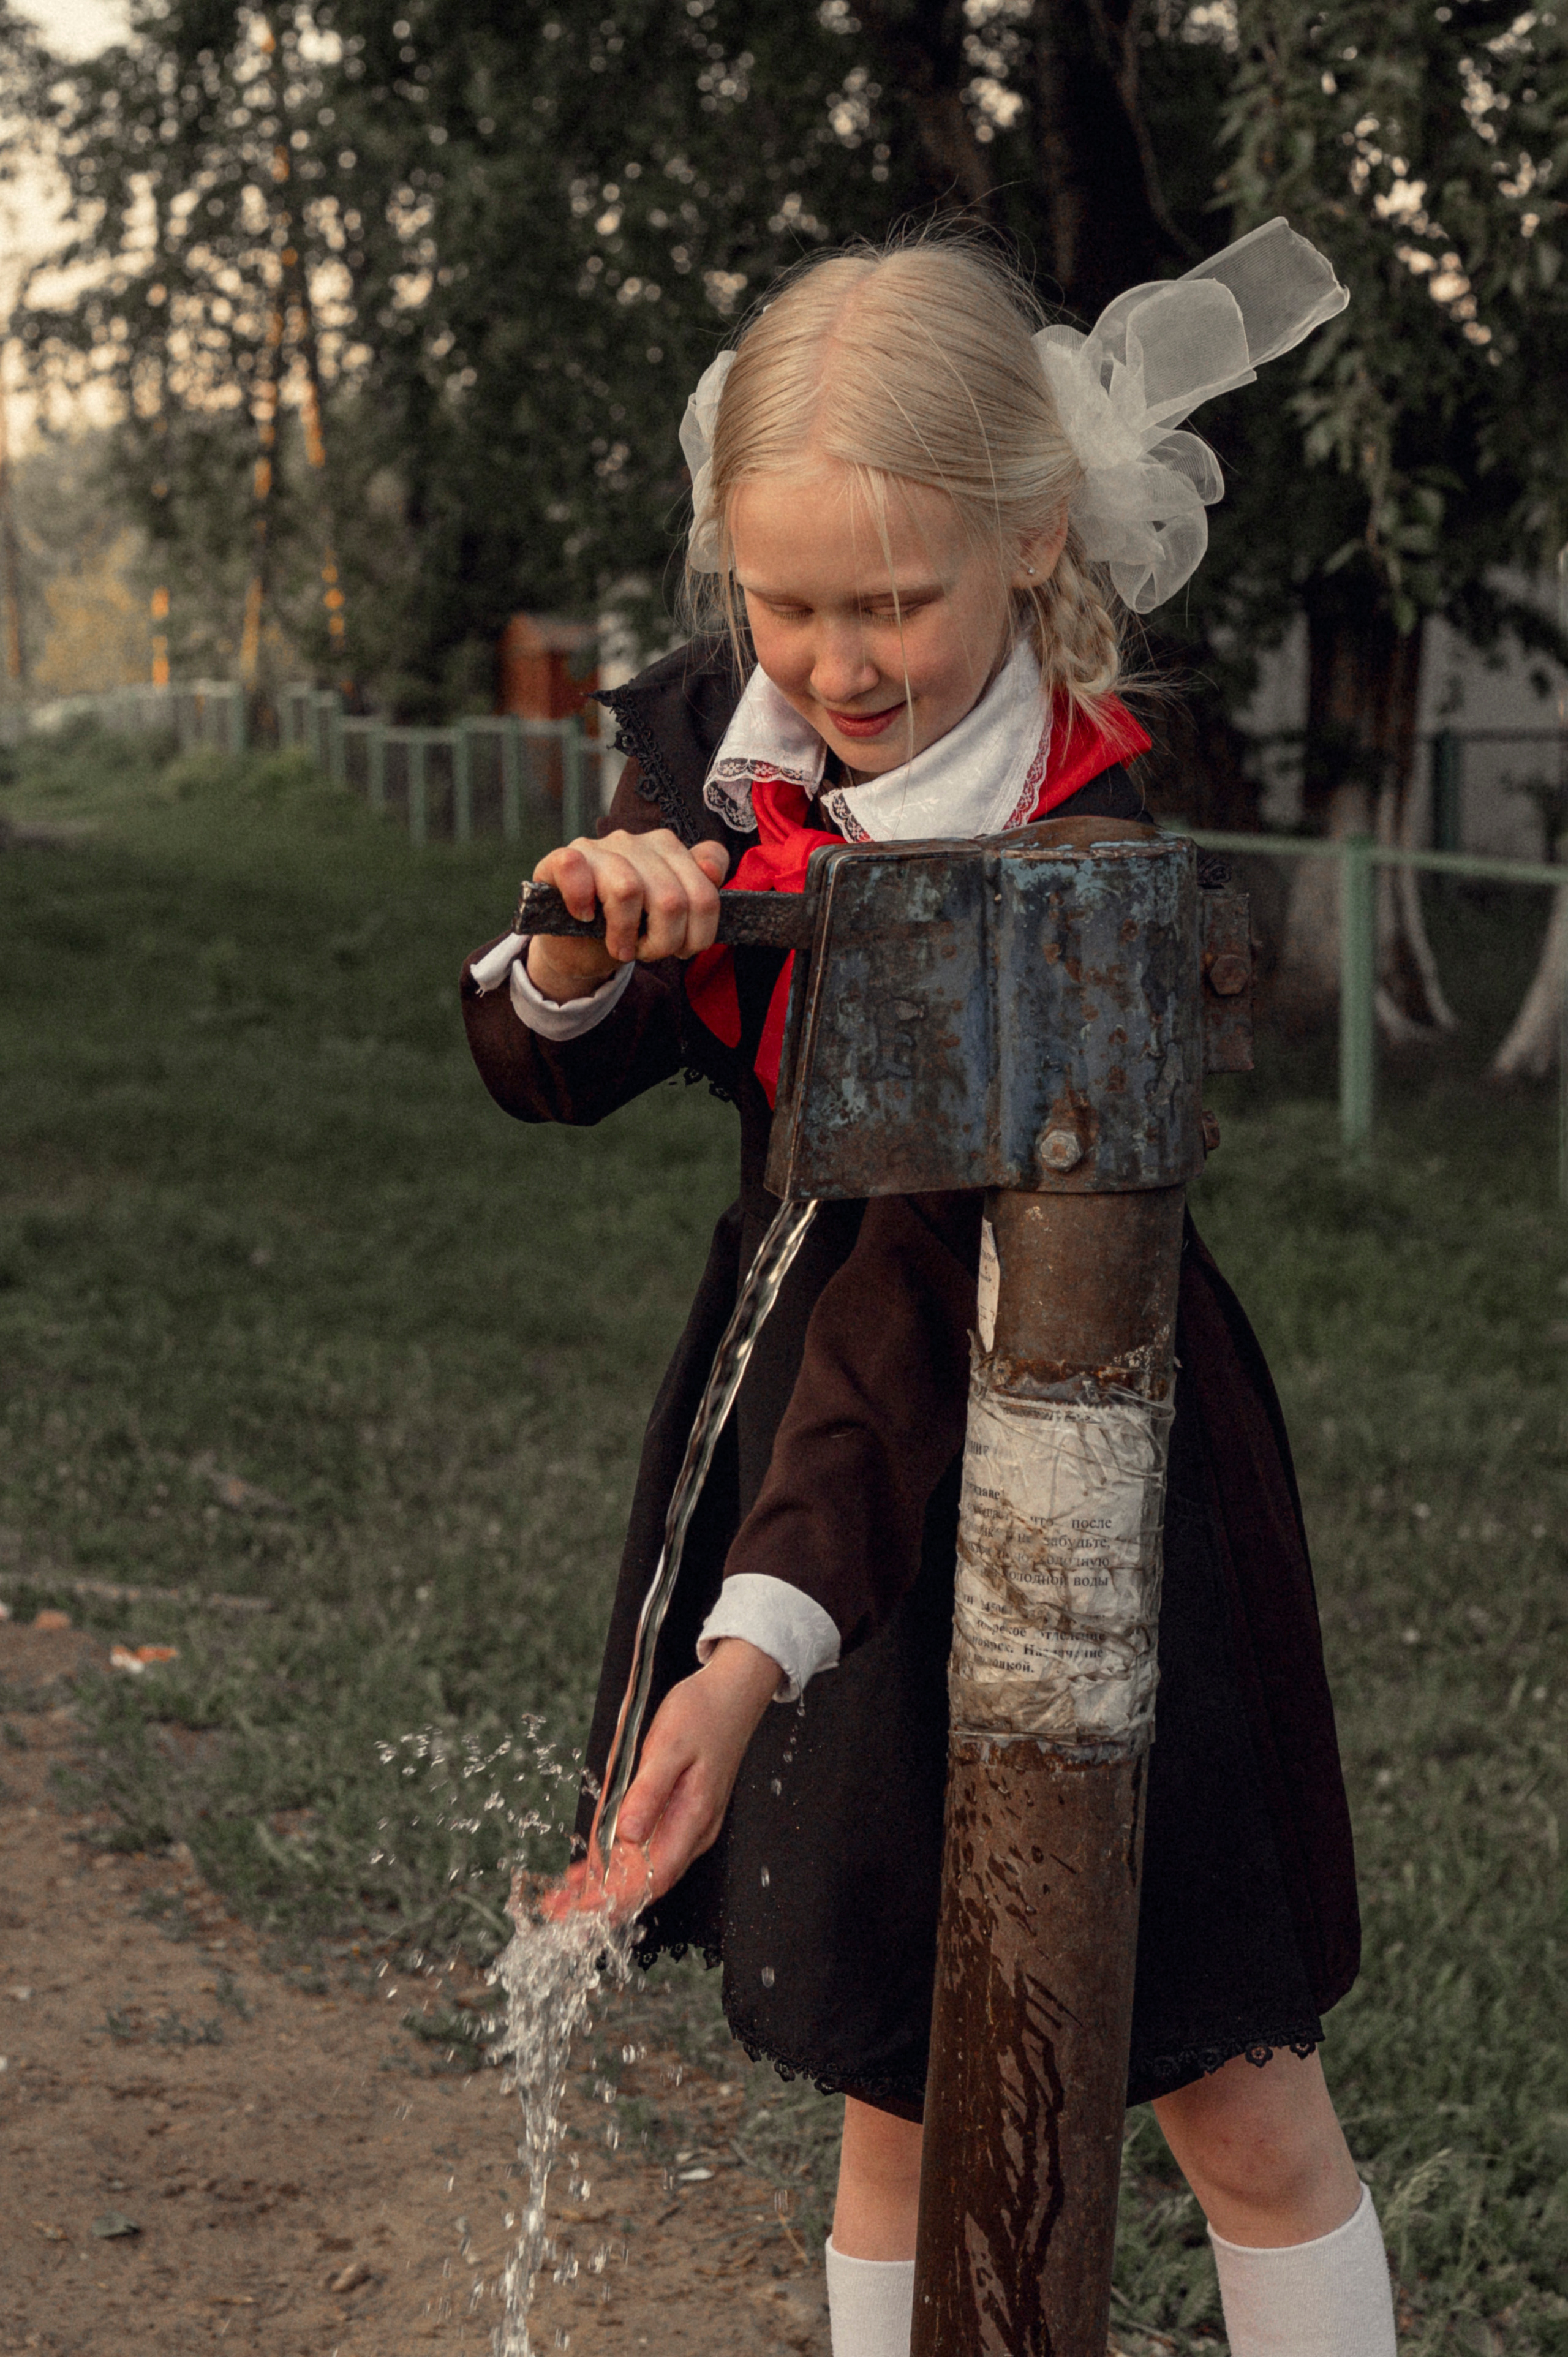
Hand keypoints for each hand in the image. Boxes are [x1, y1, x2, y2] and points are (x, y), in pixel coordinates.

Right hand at [524, 828, 729, 1004]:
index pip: (707, 878)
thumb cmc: (626, 929)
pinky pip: (575, 870)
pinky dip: (581, 902)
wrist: (576, 947)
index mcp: (668, 849)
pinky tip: (585, 919)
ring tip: (621, 949)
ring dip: (626, 934)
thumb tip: (712, 870)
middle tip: (649, 954)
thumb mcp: (668, 919)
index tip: (685, 946)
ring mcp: (598, 848)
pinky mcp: (562, 858)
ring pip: (628, 889)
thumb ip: (699, 894)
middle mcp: (636, 841)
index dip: (702, 927)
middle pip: (673, 898)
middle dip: (665, 941)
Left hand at [533, 1639, 782, 1923]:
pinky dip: (615, 1860)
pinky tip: (589, 1868)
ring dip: (603, 1884)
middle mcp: (693, 1830)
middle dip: (600, 1901)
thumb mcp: (669, 1747)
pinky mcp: (679, 1813)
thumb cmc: (703, 1713)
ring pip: (642, 1868)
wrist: (733, 1691)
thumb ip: (648, 1793)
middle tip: (557, 1912)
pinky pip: (645, 1847)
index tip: (581, 1914)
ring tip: (562, 1898)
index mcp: (693, 1818)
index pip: (652, 1878)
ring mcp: (687, 1824)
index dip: (615, 1900)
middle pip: (645, 1881)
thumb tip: (628, 1836)